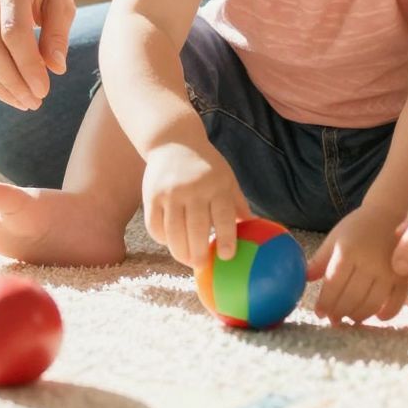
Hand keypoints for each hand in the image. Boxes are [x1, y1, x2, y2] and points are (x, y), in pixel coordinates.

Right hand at [142, 140, 249, 267]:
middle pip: (196, 229)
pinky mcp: (151, 196)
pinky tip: (170, 243)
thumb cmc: (206, 166)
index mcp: (216, 185)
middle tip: (202, 266)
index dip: (225, 238)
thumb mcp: (227, 178)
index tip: (226, 256)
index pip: (223, 216)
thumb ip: (238, 203)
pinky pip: (155, 226)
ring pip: (173, 232)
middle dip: (199, 253)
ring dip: (179, 252)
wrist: (174, 142)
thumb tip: (255, 228)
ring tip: (187, 260)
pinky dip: (162, 239)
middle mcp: (192, 189)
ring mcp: (170, 193)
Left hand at [307, 206, 407, 324]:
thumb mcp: (336, 238)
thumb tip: (303, 279)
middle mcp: (370, 261)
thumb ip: (320, 260)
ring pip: (372, 303)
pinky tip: (377, 316)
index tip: (319, 313)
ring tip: (350, 317)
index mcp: (348, 250)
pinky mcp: (404, 277)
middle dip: (339, 312)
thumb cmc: (359, 227)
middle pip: (352, 297)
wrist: (391, 213)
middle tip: (334, 320)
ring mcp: (389, 270)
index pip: (334, 283)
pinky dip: (387, 313)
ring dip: (359, 315)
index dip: (325, 302)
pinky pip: (397, 302)